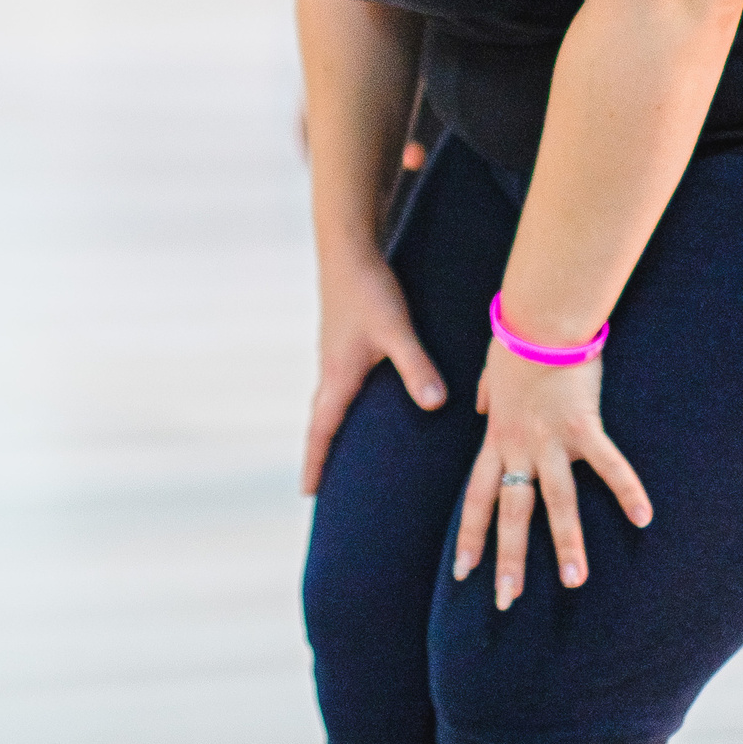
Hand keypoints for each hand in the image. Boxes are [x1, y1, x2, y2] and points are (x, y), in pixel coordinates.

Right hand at [303, 253, 448, 493]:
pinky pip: (338, 385)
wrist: (347, 250)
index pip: (322, 431)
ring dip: (329, 428)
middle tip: (319, 485)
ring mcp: (334, 355)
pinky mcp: (342, 341)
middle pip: (320, 422)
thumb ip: (416, 367)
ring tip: (338, 451)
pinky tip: (361, 404)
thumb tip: (435, 404)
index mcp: (338, 376)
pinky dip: (341, 405)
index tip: (307, 494)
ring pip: (329, 402)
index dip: (315, 463)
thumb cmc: (370, 290)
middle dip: (319, 453)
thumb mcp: (397, 331)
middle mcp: (330, 370)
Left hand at [452, 337, 652, 608]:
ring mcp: (551, 440)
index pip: (477, 497)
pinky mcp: (583, 426)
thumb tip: (478, 407)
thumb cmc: (515, 338)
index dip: (471, 535)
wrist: (537, 315)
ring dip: (565, 543)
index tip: (462, 571)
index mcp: (496, 437)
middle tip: (504, 600)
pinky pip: (607, 465)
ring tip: (573, 582)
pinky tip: (644, 518)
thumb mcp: (489, 371)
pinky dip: (627, 490)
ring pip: (556, 501)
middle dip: (508, 559)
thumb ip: (485, 396)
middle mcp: (519, 446)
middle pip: (511, 512)